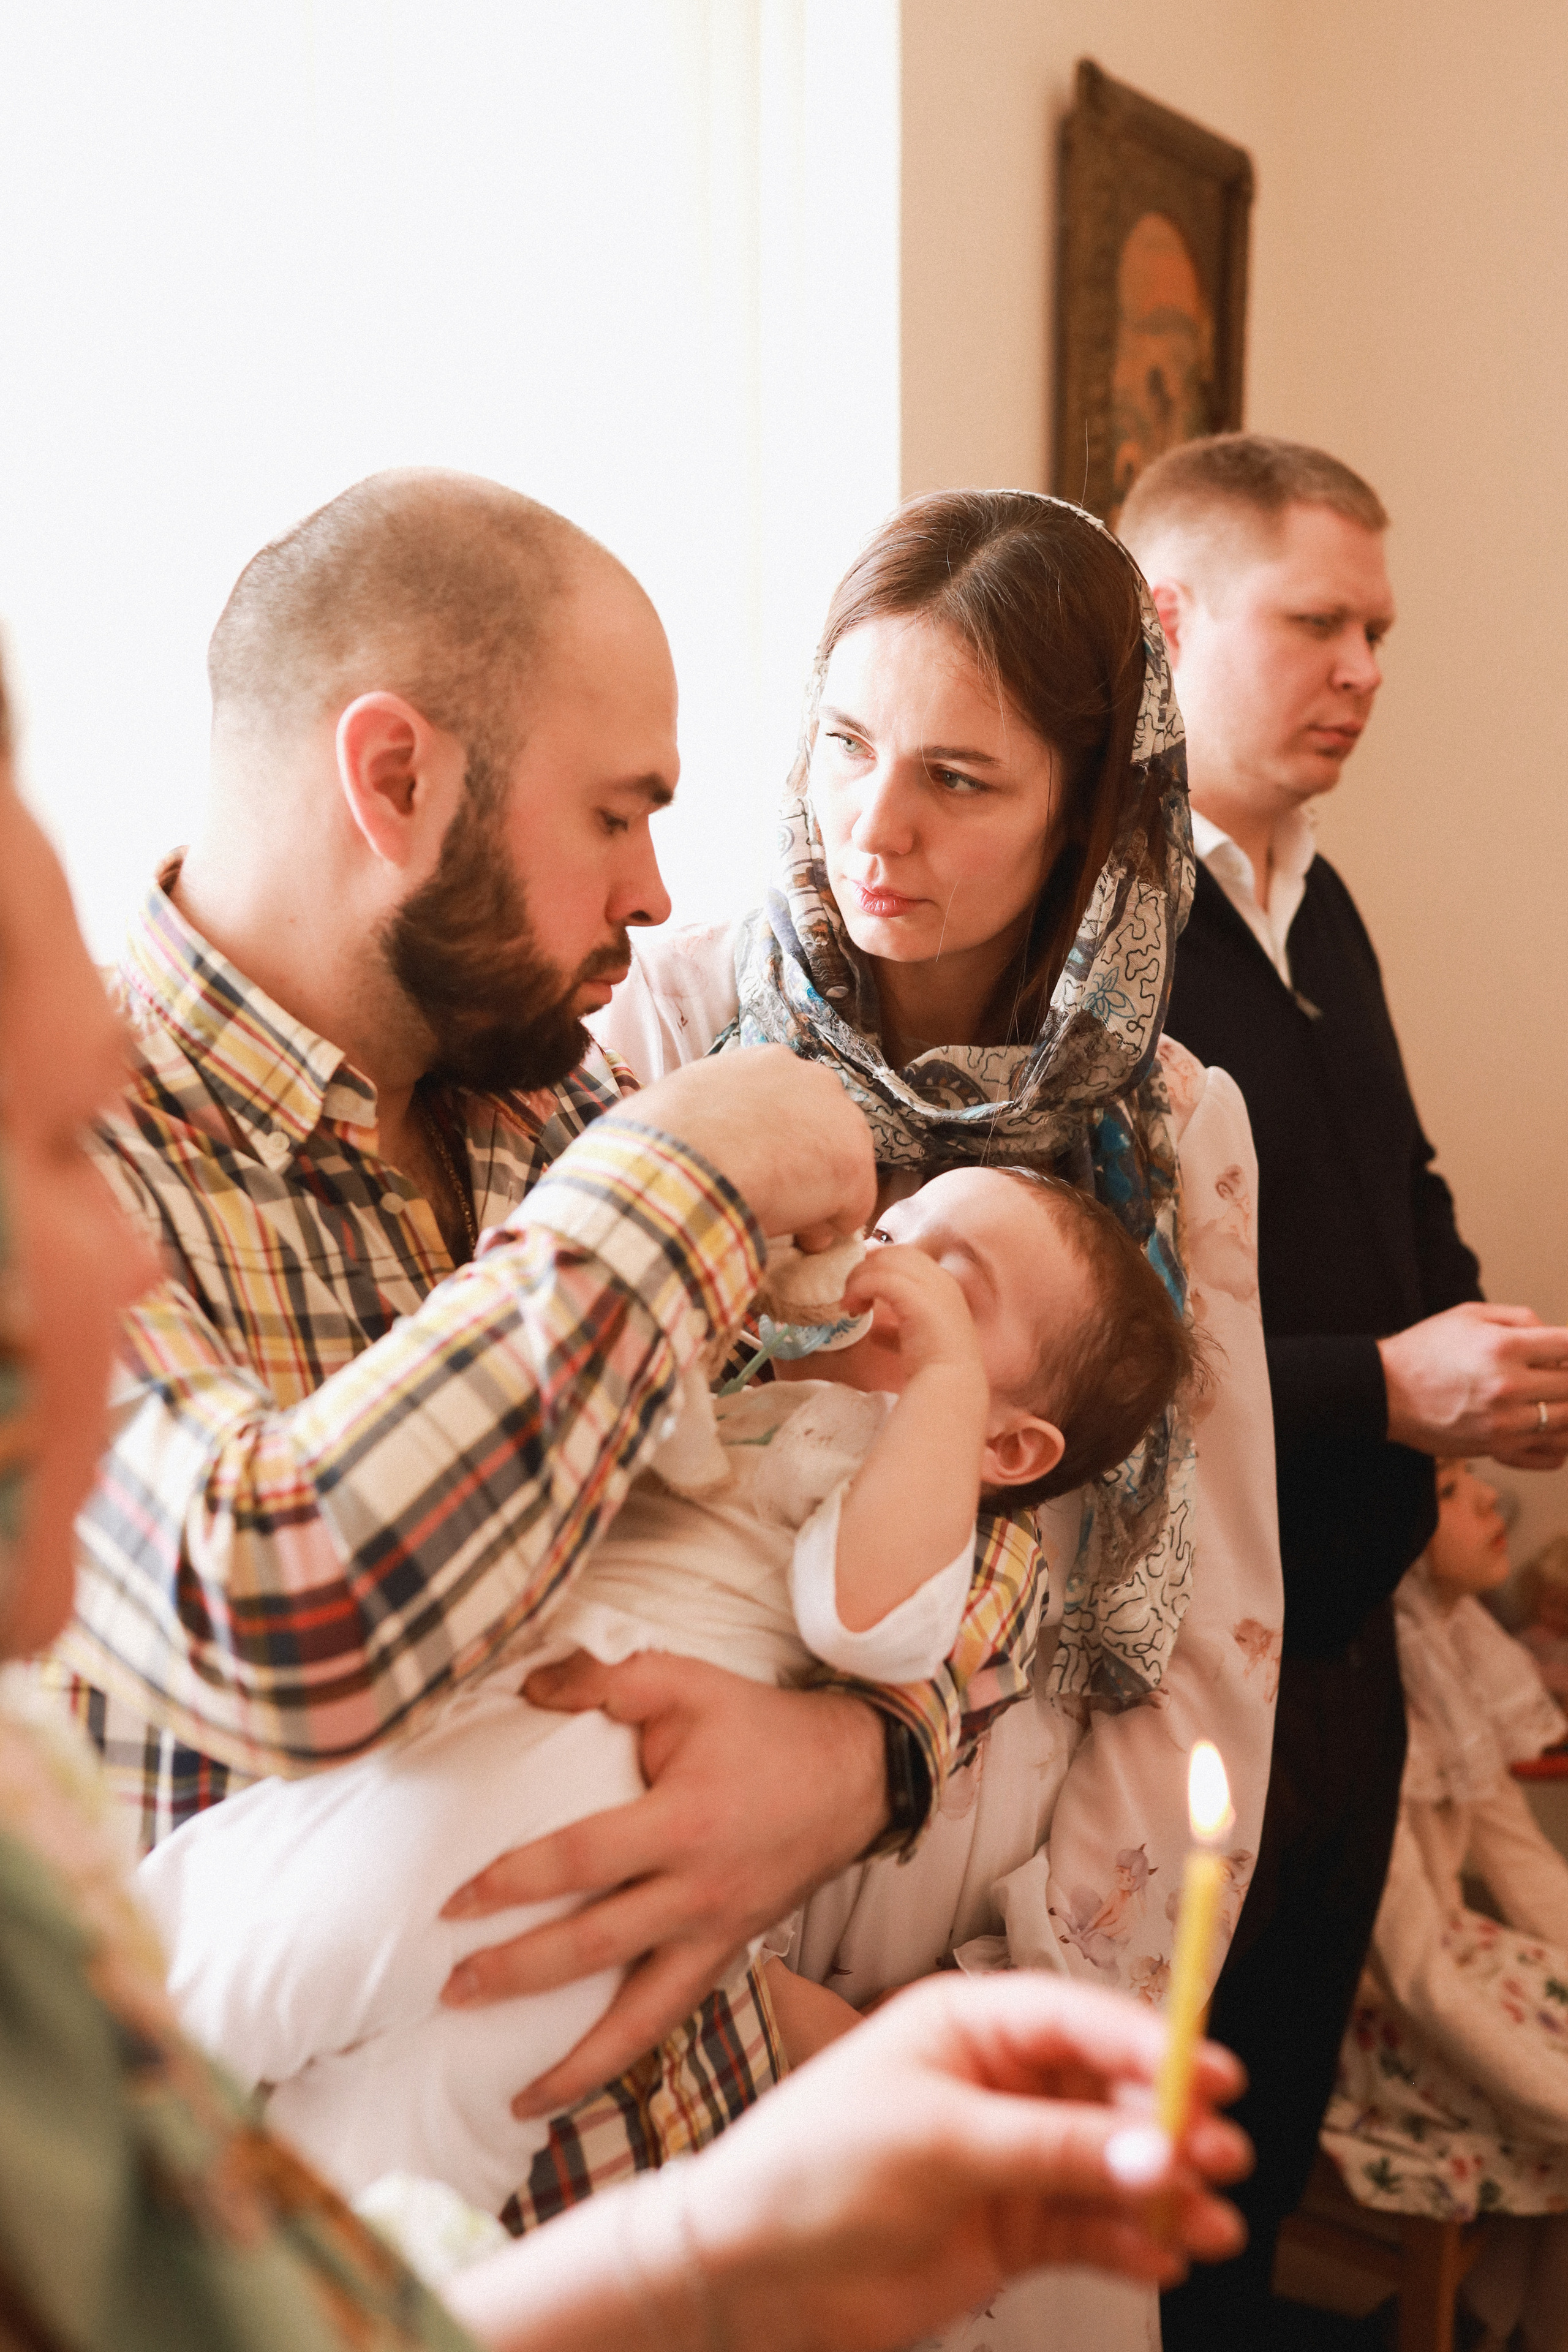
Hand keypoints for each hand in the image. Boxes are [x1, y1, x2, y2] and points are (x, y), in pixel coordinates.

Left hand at [438, 1652, 888, 2112]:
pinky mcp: (729, 1956)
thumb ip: (603, 1679)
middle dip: (517, 1975)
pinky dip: (626, 2057)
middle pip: (594, 1950)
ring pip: (641, 2019)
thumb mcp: (687, 1682)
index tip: (453, 1903)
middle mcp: (699, 1893)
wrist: (854, 1777)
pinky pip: (672, 2018)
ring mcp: (718, 1936)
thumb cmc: (761, 1728)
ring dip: (575, 2063)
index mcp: (684, 1823)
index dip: (512, 1882)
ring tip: (516, 2097)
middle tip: (449, 1990)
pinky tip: (581, 2082)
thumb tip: (524, 1686)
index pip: (580, 1861)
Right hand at [619, 1045, 876, 1250]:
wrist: (680, 1163)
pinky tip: (798, 1239)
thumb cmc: (659, 1139)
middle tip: (771, 1198)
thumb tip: (696, 1137)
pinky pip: (851, 1208)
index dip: (777, 1143)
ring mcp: (840, 1120)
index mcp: (769, 1062)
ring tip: (782, 1222)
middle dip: (804, 1167)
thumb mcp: (680, 1104)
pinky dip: (827, 1229)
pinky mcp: (853, 1166)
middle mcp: (814, 1078)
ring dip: (816, 1197)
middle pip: (823, 1132)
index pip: (790, 1105)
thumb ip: (707, 1113)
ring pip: (839, 1169)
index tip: (756, 1169)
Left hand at [684, 1974, 1249, 2346]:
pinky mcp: (1012, 2229)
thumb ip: (1051, 2150)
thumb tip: (1154, 2153)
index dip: (1151, 2041)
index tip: (1213, 2072)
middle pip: (1110, 2091)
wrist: (747, 2273)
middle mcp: (997, 2083)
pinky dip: (1134, 2242)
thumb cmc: (812, 2170)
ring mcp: (1008, 2158)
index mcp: (968, 2025)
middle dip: (1170, 2121)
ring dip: (1166, 2189)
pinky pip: (1093, 2228)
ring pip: (1112, 2165)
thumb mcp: (938, 2144)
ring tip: (1211, 2220)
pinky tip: (1166, 2256)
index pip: (1078, 2018)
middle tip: (1220, 2154)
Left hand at [844, 1242, 985, 1385]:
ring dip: (859, 1277)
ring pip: (884, 1261)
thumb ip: (897, 1331)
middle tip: (850, 1291)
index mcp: (944, 1286)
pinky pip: (879, 1278)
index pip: (907, 1258)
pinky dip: (860, 1287)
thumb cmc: (935, 1370)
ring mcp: (931, 1285)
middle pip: (894, 1253)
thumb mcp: (916, 1341)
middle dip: (867, 1266)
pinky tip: (851, 1306)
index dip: (880, 1266)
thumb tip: (877, 1331)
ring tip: (848, 1302)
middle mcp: (940, 1279)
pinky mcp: (915, 1296)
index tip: (861, 1285)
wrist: (950, 1385)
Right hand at [1378, 1302, 1567, 1463]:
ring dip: (1567, 1407)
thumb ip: (1519, 1318)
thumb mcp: (1468, 1314)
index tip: (1567, 1351)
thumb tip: (1554, 1337)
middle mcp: (1508, 1386)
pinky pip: (1549, 1453)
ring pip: (1567, 1420)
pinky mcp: (1497, 1448)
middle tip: (1557, 1372)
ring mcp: (1504, 1422)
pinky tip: (1551, 1428)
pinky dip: (1560, 1443)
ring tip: (1553, 1397)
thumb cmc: (1424, 1351)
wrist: (1384, 1392)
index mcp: (1503, 1346)